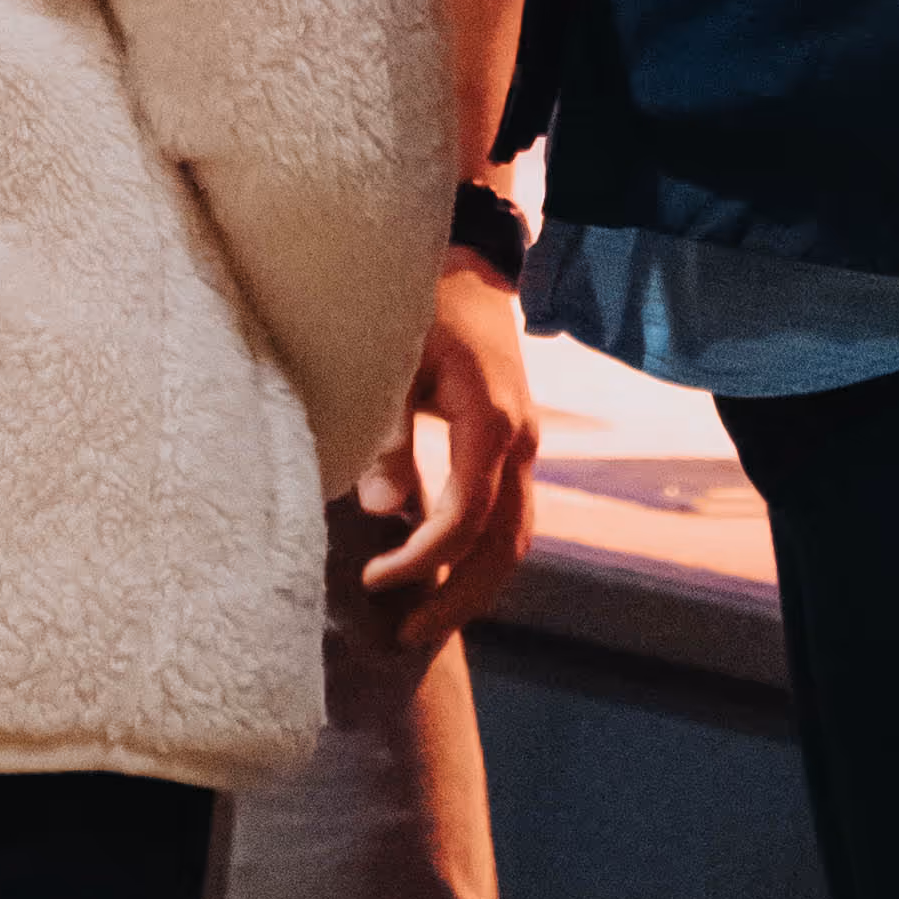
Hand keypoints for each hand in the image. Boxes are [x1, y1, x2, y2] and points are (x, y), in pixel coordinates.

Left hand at [357, 258, 542, 648]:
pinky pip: (508, 516)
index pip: (467, 516)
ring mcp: (524, 444)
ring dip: (473, 585)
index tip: (374, 580)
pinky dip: (479, 554)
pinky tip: (437, 573)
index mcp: (491, 420)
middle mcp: (520, 440)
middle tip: (405, 634)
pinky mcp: (513, 445)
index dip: (422, 559)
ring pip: (515, 537)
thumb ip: (387, 435)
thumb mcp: (394, 361)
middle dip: (459, 597)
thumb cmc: (422, 305)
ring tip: (419, 620)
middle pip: (506, 544)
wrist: (468, 264)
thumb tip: (379, 512)